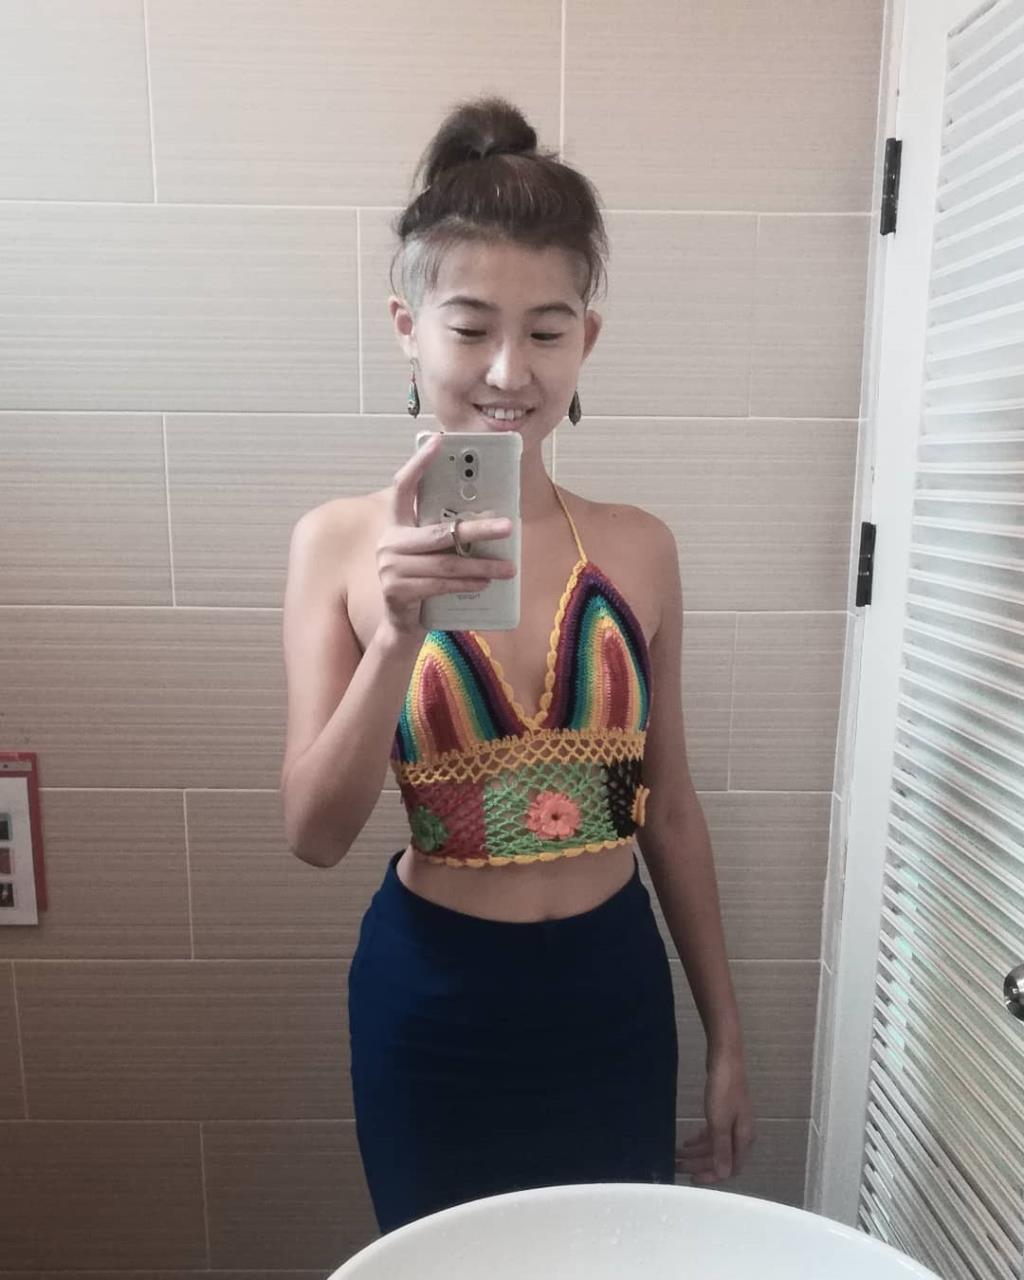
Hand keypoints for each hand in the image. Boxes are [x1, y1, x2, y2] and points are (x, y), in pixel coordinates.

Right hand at [377, 432, 515, 636]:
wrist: (402, 622)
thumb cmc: (422, 579)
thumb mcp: (429, 550)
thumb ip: (445, 531)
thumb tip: (490, 513)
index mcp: (396, 523)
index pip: (403, 486)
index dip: (418, 463)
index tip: (439, 441)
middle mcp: (389, 541)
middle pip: (439, 532)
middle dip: (478, 530)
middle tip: (509, 526)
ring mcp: (390, 568)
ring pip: (445, 564)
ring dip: (481, 566)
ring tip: (508, 568)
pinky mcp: (397, 592)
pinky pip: (440, 585)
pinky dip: (467, 584)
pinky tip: (486, 583)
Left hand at [675, 1046, 755, 1184]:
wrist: (725, 1058)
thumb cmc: (723, 1089)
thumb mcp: (720, 1121)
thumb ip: (721, 1149)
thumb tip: (724, 1174)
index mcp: (743, 1138)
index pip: (730, 1168)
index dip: (711, 1176)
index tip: (692, 1180)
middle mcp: (740, 1133)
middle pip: (720, 1158)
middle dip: (698, 1164)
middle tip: (677, 1166)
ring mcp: (733, 1122)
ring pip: (714, 1146)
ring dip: (696, 1153)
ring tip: (677, 1156)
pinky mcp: (724, 1111)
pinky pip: (712, 1134)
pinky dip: (700, 1140)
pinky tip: (687, 1142)